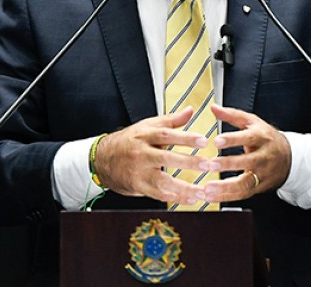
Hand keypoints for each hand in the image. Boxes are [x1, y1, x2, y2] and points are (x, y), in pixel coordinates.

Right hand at [92, 106, 212, 205]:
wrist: (102, 159)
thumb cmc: (128, 141)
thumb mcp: (147, 126)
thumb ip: (171, 120)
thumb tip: (190, 110)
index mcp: (145, 135)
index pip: (166, 135)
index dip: (185, 137)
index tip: (203, 141)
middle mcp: (141, 153)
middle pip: (166, 158)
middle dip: (188, 162)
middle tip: (207, 165)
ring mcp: (139, 171)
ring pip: (162, 181)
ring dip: (184, 188)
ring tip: (202, 191)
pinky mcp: (138, 186)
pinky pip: (158, 194)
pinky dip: (174, 198)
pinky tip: (190, 199)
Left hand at [198, 104, 291, 203]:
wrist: (288, 157)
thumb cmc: (265, 137)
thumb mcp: (252, 122)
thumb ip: (232, 115)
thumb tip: (214, 107)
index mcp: (261, 137)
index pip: (248, 138)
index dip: (232, 139)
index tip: (216, 141)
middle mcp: (263, 157)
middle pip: (248, 162)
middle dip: (229, 164)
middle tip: (210, 164)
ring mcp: (262, 174)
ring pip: (246, 183)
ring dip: (226, 188)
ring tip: (208, 188)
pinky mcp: (259, 187)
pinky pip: (242, 194)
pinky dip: (226, 197)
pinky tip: (211, 197)